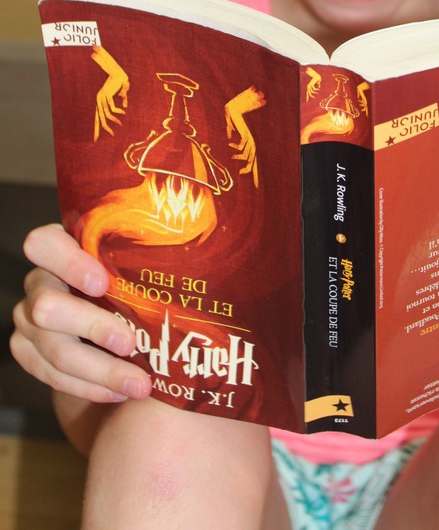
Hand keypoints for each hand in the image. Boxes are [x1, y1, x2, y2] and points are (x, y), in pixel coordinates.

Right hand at [11, 224, 150, 402]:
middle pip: (46, 305)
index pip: (44, 243)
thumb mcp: (142, 264)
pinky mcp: (27, 349)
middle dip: (91, 326)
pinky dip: (87, 387)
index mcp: (64, 245)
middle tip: (130, 343)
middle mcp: (40, 278)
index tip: (102, 283)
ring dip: (98, 369)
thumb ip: (160, 258)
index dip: (68, 263)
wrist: (116, 325)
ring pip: (51, 347)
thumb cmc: (138, 283)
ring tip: (139, 384)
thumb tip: (215, 262)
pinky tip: (118, 392)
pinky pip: (49, 374)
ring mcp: (27, 315)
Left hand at [92, 46, 129, 139]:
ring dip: (114, 121)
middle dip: (98, 130)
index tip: (96, 138)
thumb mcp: (122, 93)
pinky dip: (118, 112)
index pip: (97, 117)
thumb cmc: (120, 82)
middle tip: (96, 140)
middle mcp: (99, 101)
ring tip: (120, 124)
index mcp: (100, 102)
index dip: (96, 128)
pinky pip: (112, 108)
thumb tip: (125, 107)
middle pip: (97, 119)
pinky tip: (123, 113)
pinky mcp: (107, 95)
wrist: (119, 72)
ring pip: (105, 115)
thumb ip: (123, 99)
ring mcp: (102, 98)